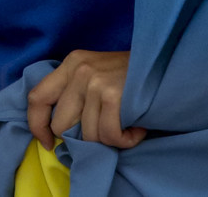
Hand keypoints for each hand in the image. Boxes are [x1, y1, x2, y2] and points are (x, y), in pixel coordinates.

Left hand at [26, 50, 145, 151]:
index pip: (37, 98)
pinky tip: (137, 129)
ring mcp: (94, 82)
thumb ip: (75, 93)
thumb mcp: (97, 74)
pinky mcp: (112, 96)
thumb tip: (57, 131)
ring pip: (87, 135)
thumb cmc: (133, 77)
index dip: (37, 126)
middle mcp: (79, 70)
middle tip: (106, 130)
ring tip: (127, 125)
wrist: (169, 66)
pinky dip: (125, 140)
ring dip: (110, 139)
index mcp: (71, 64)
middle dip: (83, 137)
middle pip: (60, 124)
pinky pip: (109, 136)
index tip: (48, 143)